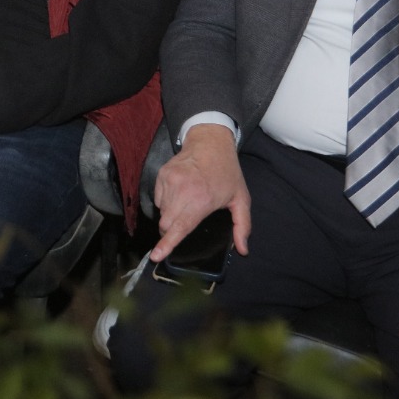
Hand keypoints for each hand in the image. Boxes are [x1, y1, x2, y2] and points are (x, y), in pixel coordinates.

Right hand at [149, 124, 251, 261]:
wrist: (210, 142)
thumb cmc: (227, 172)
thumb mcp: (241, 199)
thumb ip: (242, 226)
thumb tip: (242, 249)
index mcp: (201, 200)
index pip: (180, 227)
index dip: (167, 244)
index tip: (156, 256)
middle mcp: (182, 190)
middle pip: (165, 223)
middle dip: (171, 231)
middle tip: (185, 223)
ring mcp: (169, 181)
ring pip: (161, 212)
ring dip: (170, 216)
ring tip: (186, 204)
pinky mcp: (161, 175)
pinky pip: (157, 198)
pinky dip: (166, 202)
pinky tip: (179, 194)